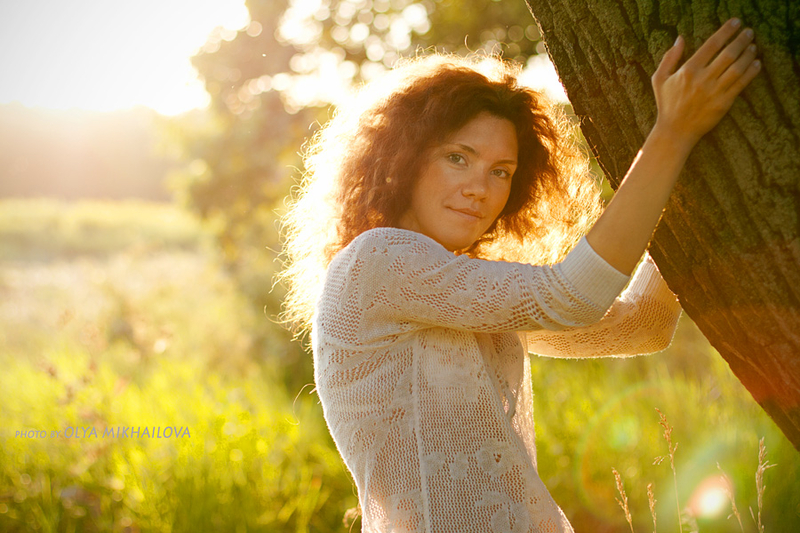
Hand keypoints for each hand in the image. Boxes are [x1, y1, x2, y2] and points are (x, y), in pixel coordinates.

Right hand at [651, 18, 760, 148]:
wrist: (675, 131)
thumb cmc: (667, 104)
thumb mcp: (660, 79)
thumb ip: (669, 57)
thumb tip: (680, 39)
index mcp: (688, 70)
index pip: (711, 45)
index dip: (726, 31)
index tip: (735, 23)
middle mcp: (702, 79)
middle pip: (728, 53)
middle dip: (741, 40)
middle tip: (749, 32)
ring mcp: (714, 92)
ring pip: (737, 68)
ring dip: (748, 54)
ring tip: (753, 47)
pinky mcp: (723, 103)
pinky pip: (741, 84)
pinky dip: (751, 72)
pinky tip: (756, 64)